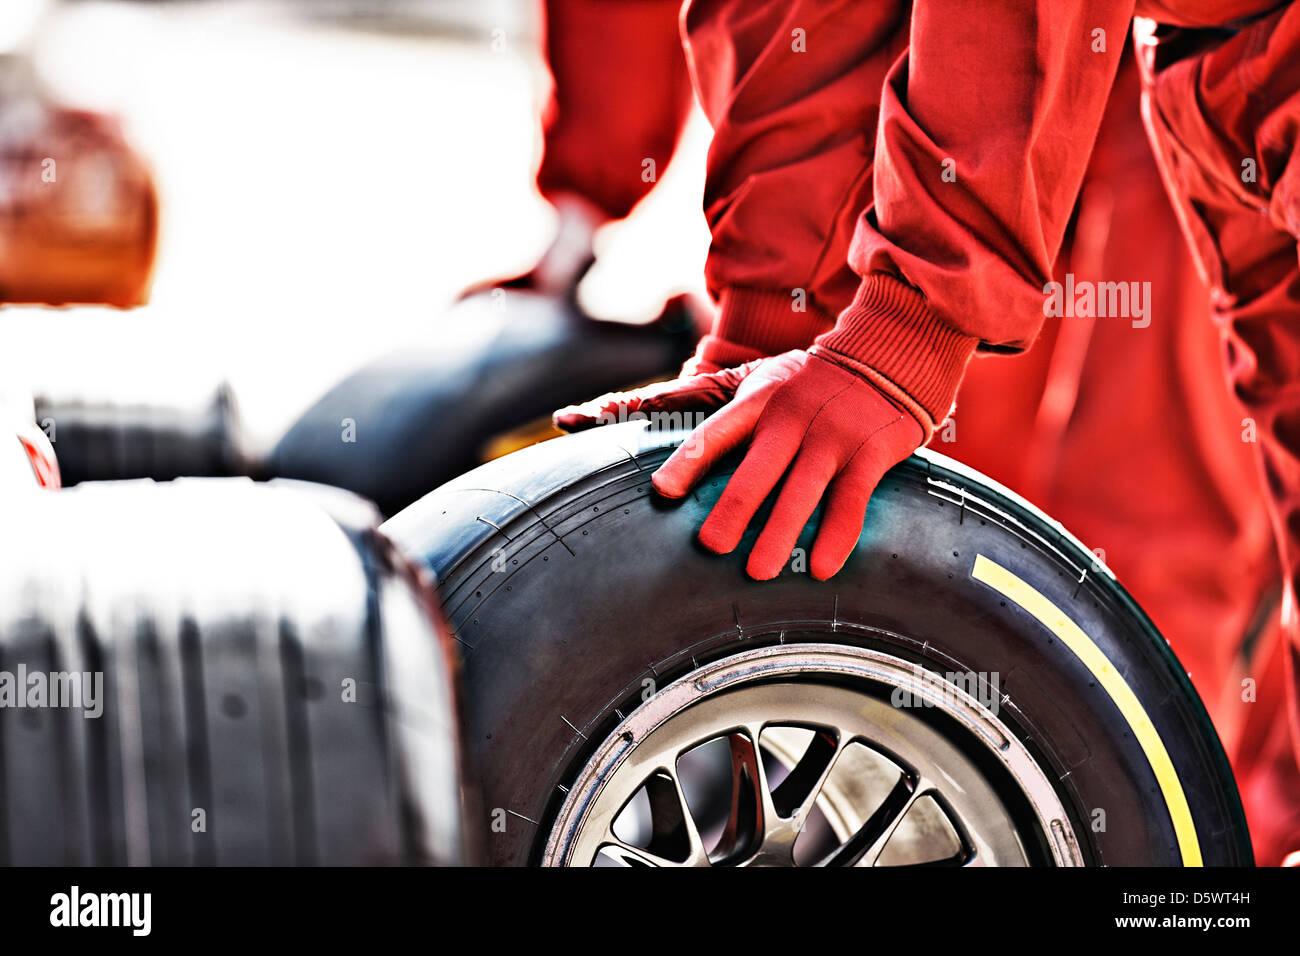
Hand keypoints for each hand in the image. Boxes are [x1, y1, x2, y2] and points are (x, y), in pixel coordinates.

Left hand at [554, 348, 922, 579]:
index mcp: (759, 399)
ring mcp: (832, 438)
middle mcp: (793, 417)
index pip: (717, 432)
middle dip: (734, 509)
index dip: (689, 462)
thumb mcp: (761, 377)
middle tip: (712, 546)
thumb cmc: (808, 381)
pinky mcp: (869, 455)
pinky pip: (851, 503)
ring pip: (802, 491)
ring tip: (759, 571)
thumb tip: (648, 403)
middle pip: (758, 469)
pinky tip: (821, 569)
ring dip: (780, 534)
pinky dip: (836, 537)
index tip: (664, 492)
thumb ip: (713, 396)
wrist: (886, 358)